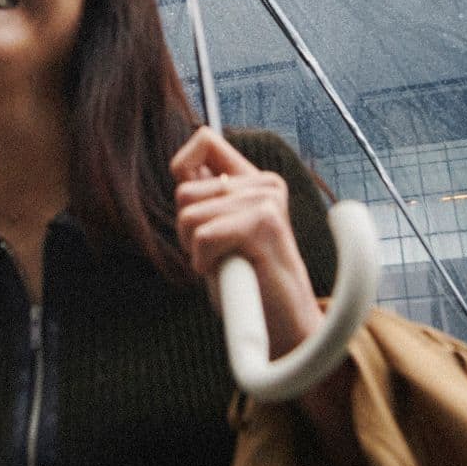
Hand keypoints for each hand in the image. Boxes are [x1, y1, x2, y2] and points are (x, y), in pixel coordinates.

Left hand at [171, 127, 318, 359]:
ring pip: (189, 216)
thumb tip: (181, 168)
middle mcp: (264, 184)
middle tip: (217, 254)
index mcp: (255, 180)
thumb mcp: (220, 233)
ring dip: (196, 250)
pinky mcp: (264, 224)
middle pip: (184, 190)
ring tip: (227, 264)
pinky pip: (203, 236)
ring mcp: (266, 201)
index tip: (193, 208)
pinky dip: (205, 262)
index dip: (182, 166)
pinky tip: (229, 273)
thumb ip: (207, 199)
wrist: (285, 326)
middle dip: (187, 230)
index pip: (204, 140)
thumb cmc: (249, 283)